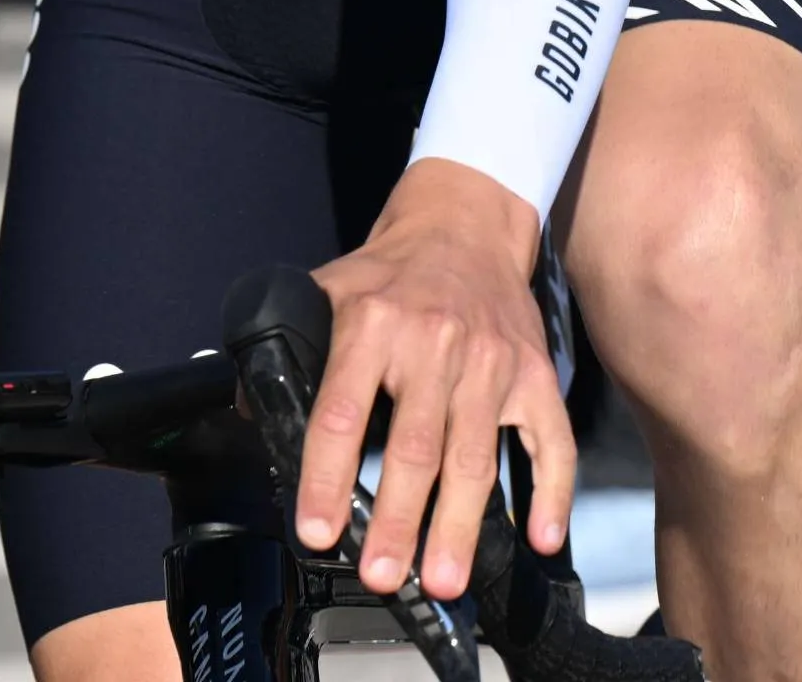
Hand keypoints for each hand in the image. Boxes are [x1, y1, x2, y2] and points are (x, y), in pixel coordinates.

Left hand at [298, 157, 573, 602]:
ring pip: (475, 457)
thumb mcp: (327, 292)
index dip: (326, 478)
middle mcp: (435, 342)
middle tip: (383, 577)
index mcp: (374, 325)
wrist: (464, 222)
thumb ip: (290, 349)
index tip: (316, 531)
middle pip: (416, 447)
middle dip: (398, 521)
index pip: (342, 412)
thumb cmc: (390, 273)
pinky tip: (540, 538)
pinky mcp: (535, 374)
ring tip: (443, 580)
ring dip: (459, 527)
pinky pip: (550, 441)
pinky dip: (551, 493)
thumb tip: (249, 415)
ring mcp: (492, 361)